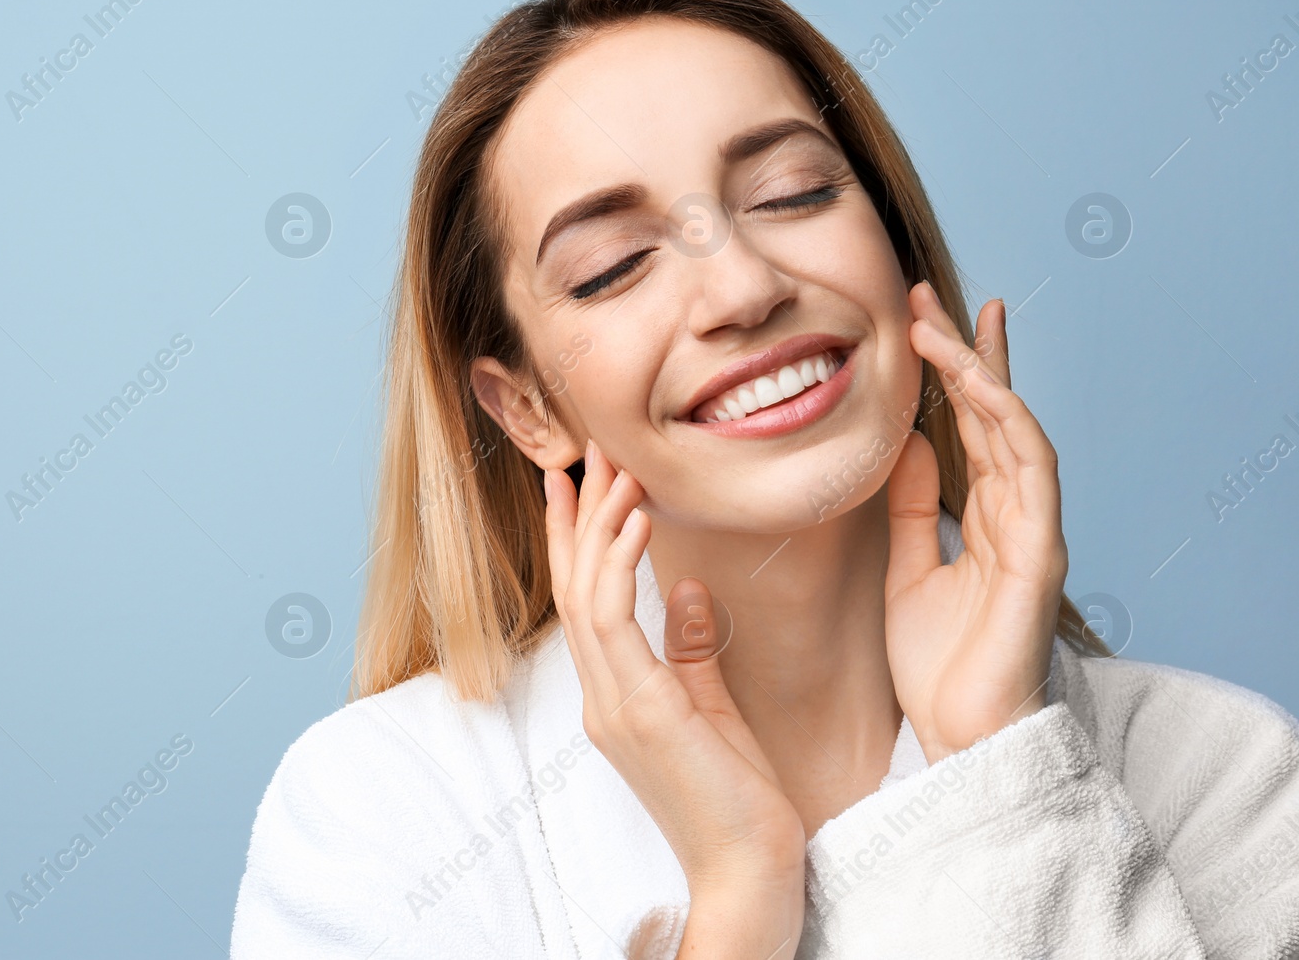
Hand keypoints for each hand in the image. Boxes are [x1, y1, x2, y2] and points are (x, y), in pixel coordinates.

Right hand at [544, 441, 803, 954]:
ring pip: (585, 592)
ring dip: (597, 522)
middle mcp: (601, 696)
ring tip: (614, 465)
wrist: (750, 873)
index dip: (574, 536)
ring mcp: (612, 705)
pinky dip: (617, 562)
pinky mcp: (638, 711)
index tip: (575, 480)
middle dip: (578, 513)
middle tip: (587, 449)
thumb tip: (683, 588)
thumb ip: (690, 651)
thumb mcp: (712, 711)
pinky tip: (635, 516)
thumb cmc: (739, 801)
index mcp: (615, 696)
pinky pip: (615, 620)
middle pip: (574, 584)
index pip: (584, 599)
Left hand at [884, 281, 1067, 763]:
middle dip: (964, 352)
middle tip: (925, 296)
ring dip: (980, 373)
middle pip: (997, 414)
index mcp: (985, 518)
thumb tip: (905, 443)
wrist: (960, 735)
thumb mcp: (908, 568)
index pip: (974, 428)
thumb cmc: (938, 664)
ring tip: (940, 327)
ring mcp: (1034, 530)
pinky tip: (982, 389)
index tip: (920, 321)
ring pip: (1016, 431)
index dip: (953, 372)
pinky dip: (1009, 426)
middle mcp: (1016, 515)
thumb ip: (911, 507)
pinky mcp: (1041, 553)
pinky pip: (1031, 474)